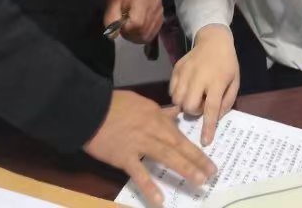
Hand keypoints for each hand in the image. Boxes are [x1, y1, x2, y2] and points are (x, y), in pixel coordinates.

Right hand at [84, 91, 216, 206]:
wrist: (89, 108)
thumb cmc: (113, 105)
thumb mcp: (140, 103)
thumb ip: (160, 111)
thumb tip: (175, 112)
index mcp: (156, 116)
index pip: (179, 134)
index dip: (195, 148)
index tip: (208, 160)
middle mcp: (152, 129)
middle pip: (178, 145)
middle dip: (197, 159)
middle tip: (212, 173)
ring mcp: (138, 143)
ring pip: (166, 156)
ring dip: (184, 168)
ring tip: (199, 181)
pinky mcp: (123, 156)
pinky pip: (138, 172)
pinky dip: (149, 186)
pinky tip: (160, 199)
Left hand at [104, 0, 162, 43]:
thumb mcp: (113, 2)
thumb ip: (111, 19)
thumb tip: (113, 35)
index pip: (137, 23)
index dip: (126, 28)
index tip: (120, 23)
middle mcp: (155, 6)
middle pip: (142, 31)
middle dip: (129, 33)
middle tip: (123, 26)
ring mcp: (160, 14)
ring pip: (147, 36)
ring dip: (135, 36)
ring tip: (129, 27)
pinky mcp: (161, 19)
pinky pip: (151, 35)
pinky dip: (141, 36)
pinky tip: (136, 29)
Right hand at [170, 25, 238, 145]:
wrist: (214, 40)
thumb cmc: (227, 64)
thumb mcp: (234, 82)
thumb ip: (226, 101)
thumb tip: (215, 118)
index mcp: (216, 81)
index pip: (211, 108)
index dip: (207, 127)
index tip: (205, 142)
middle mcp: (199, 77)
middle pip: (188, 105)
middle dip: (194, 111)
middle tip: (201, 104)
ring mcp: (185, 72)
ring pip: (177, 99)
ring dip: (184, 104)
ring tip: (193, 97)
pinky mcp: (176, 68)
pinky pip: (171, 90)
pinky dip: (177, 95)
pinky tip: (186, 90)